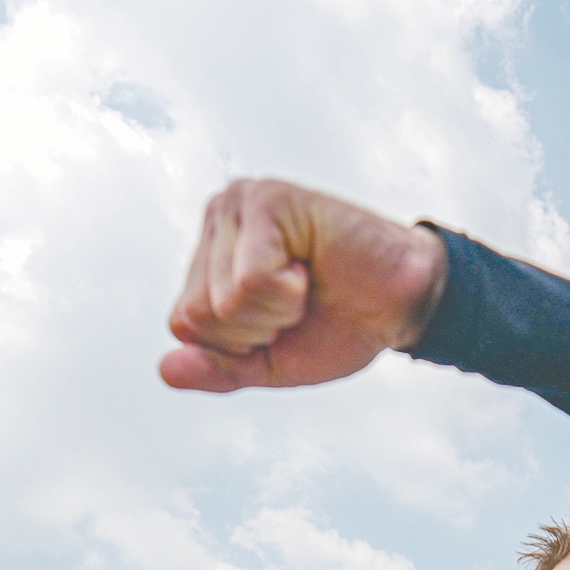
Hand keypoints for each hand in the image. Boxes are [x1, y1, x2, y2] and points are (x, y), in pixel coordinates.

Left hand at [159, 179, 447, 392]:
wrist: (404, 302)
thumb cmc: (341, 323)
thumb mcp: (270, 362)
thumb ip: (218, 368)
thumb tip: (165, 370)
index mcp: (209, 255)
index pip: (183, 324)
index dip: (239, 344)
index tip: (283, 319)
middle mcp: (216, 219)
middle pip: (198, 315)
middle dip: (256, 329)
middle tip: (299, 301)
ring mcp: (238, 204)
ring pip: (224, 301)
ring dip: (276, 311)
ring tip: (307, 282)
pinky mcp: (266, 200)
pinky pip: (251, 281)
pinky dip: (288, 294)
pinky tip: (312, 266)